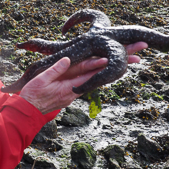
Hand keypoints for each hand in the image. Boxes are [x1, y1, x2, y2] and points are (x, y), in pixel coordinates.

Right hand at [19, 42, 147, 114]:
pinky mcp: (73, 91)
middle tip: (138, 56)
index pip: (89, 73)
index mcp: (69, 86)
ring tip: (132, 59)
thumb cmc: (33, 95)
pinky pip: (91, 81)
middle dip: (120, 65)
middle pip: (101, 75)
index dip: (102, 64)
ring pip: (99, 78)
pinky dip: (102, 74)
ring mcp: (76, 91)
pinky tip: (111, 69)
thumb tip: (68, 59)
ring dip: (115, 69)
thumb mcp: (41, 81)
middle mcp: (77, 89)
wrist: (29, 111)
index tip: (116, 57)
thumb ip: (56, 70)